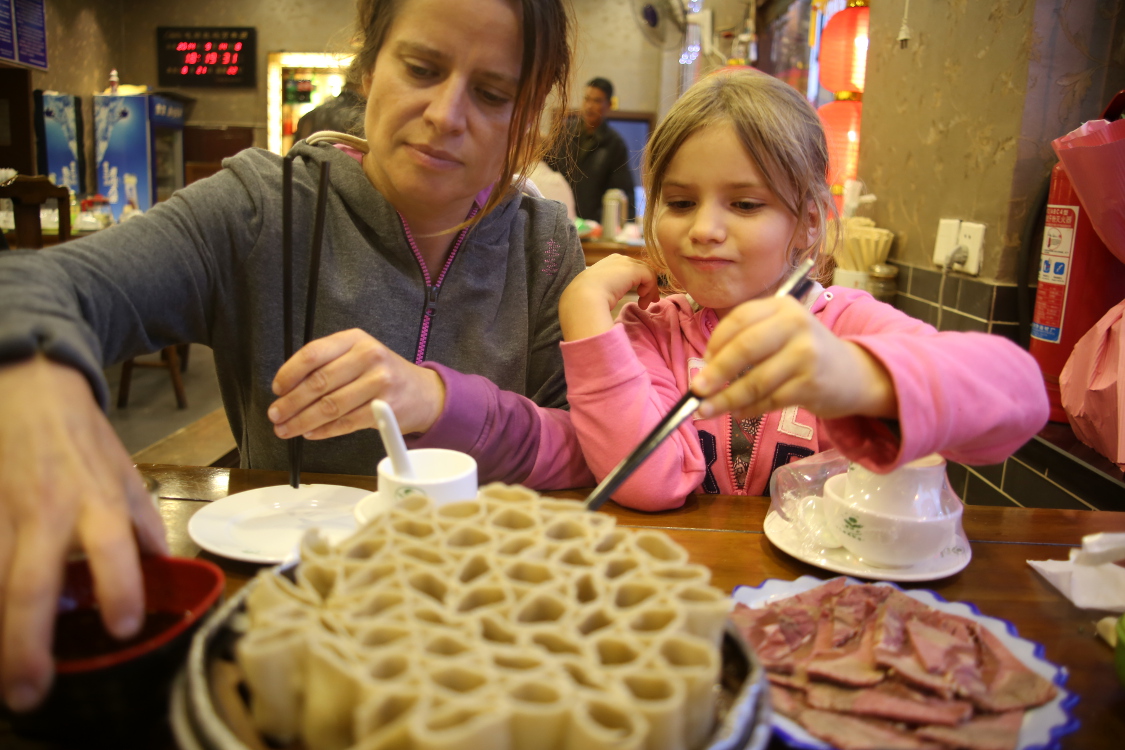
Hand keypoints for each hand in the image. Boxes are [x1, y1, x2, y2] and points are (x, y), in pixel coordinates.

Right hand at [0, 355, 166, 710]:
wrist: (30, 390)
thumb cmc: (82, 439)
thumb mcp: (126, 473)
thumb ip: (142, 521)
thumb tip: (164, 565)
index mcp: (97, 501)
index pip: (112, 547)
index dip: (118, 586)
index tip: (122, 627)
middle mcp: (48, 513)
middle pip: (30, 583)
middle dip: (28, 641)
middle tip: (30, 690)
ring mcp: (3, 514)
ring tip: (3, 679)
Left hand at [269, 328, 445, 437]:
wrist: (422, 392)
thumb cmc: (381, 373)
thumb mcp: (357, 355)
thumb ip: (327, 364)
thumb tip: (287, 389)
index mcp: (355, 339)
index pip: (313, 354)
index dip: (289, 373)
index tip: (277, 389)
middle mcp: (369, 357)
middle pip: (319, 383)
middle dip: (291, 403)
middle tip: (275, 415)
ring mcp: (379, 383)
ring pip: (330, 406)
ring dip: (302, 421)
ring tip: (286, 429)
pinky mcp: (384, 409)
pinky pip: (345, 423)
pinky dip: (324, 431)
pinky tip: (310, 433)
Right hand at [559, 253, 659, 340]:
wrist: (582, 298)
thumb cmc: (586, 300)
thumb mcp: (598, 291)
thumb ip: (607, 289)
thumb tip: (612, 296)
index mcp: (607, 263)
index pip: (629, 270)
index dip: (637, 282)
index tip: (639, 299)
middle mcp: (617, 259)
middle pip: (640, 270)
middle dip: (647, 285)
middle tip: (648, 302)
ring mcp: (625, 262)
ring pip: (647, 273)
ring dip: (649, 291)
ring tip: (644, 305)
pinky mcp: (633, 269)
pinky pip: (650, 277)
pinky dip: (650, 290)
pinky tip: (642, 302)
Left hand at [691, 296, 896, 420]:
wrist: (855, 374)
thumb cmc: (806, 353)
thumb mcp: (781, 333)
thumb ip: (747, 343)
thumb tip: (705, 371)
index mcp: (782, 307)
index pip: (738, 320)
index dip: (715, 343)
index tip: (702, 362)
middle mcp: (796, 325)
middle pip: (744, 348)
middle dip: (716, 372)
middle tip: (696, 391)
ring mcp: (806, 354)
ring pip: (755, 380)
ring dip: (726, 399)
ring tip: (707, 411)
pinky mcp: (811, 384)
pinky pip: (770, 400)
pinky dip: (749, 410)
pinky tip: (739, 414)